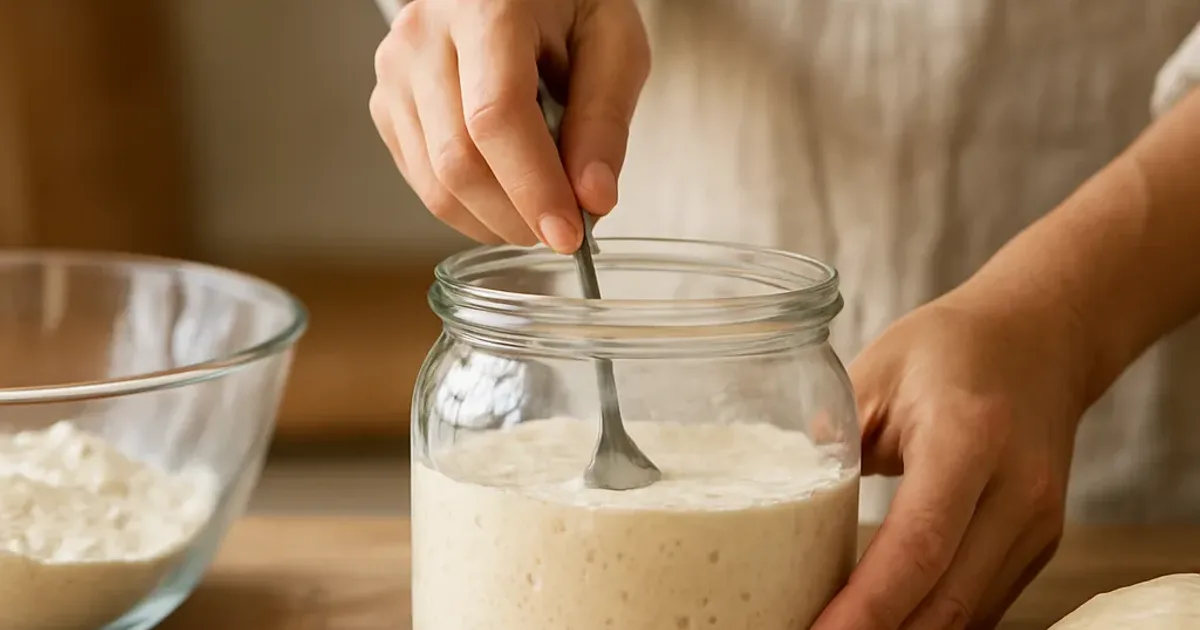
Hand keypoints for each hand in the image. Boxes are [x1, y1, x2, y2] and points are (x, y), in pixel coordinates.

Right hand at [370, 0, 649, 252]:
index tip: (569, 234)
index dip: (533, 188)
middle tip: (566, 230)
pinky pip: (423, 181)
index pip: (496, 117)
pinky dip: (471, 207)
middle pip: (458, 161)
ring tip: (541, 209)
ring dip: (495, 220)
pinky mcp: (386, 105)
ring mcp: (395, 73)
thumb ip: (605, 121)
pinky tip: (507, 191)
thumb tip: (593, 200)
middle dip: (517, 216)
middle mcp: (424, 37)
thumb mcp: (614, 43)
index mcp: (485, 7)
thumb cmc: (567, 2)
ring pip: (435, 183)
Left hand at [812, 288, 1090, 629]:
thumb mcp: (877, 371)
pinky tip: (882, 625)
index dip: (866, 607)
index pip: (917, 546)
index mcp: (967, 439)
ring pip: (966, 617)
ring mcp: (1036, 526)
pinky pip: (980, 607)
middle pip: (944, 601)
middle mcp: (1015, 492)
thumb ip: (830, 436)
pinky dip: (928, 624)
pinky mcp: (1038, 546)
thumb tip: (772, 496)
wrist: (1039, 339)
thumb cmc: (951, 348)